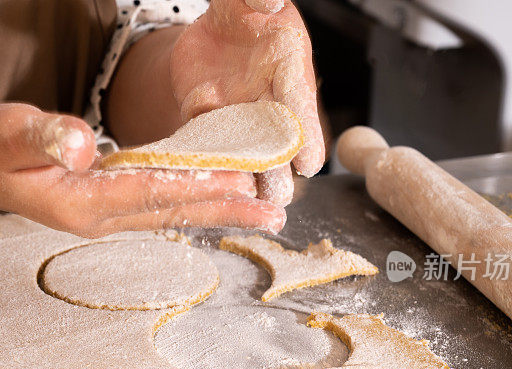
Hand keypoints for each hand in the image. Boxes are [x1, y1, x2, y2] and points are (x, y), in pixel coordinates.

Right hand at [0, 103, 284, 237]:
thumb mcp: (6, 133)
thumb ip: (42, 136)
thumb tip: (82, 144)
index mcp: (82, 202)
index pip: (152, 192)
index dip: (199, 185)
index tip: (243, 184)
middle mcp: (100, 216)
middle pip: (174, 212)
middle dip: (226, 210)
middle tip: (274, 213)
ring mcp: (103, 214)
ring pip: (171, 213)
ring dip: (216, 211)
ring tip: (259, 213)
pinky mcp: (105, 205)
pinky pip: (158, 206)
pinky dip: (192, 202)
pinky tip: (214, 200)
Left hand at [170, 0, 324, 204]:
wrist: (216, 21)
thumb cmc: (248, 7)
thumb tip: (269, 0)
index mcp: (286, 63)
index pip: (298, 100)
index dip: (306, 132)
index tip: (309, 162)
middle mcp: (266, 96)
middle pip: (276, 140)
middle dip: (278, 168)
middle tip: (278, 195)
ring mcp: (237, 110)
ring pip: (244, 150)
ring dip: (245, 175)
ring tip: (246, 204)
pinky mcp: (205, 114)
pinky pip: (203, 138)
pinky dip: (202, 158)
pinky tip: (202, 180)